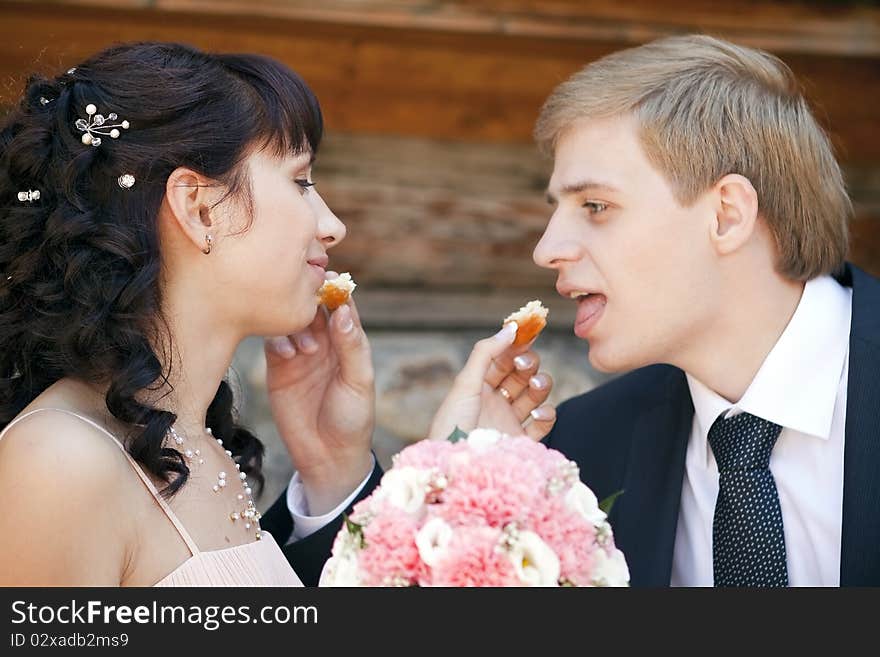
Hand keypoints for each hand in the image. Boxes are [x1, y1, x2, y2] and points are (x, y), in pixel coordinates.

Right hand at [264, 275, 373, 514]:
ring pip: (291, 321)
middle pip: (313, 307)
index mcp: (349, 342)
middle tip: (311, 314)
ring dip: (296, 325)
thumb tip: (344, 311)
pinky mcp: (279, 367)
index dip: (337, 290)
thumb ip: (352, 346)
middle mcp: (325, 343)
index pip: (343, 306)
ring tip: (307, 348)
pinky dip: (279, 340)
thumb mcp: (359, 382)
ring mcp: (301, 353)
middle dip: (310, 304)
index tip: (329, 279)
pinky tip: (288, 354)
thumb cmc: (352, 419)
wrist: (327, 456)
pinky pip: (274, 341)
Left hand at [427, 322, 555, 441]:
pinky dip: (547, 414)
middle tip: (523, 363)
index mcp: (478, 386)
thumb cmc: (454, 424)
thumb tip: (511, 328)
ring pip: (536, 394)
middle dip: (528, 364)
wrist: (457, 467)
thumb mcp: (465, 383)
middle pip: (522, 374)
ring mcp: (510, 421)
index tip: (528, 332)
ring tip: (535, 383)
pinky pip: (543, 423)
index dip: (515, 346)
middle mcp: (495, 402)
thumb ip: (487, 353)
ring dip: (541, 383)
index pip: (503, 360)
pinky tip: (539, 413)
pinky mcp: (522, 442)